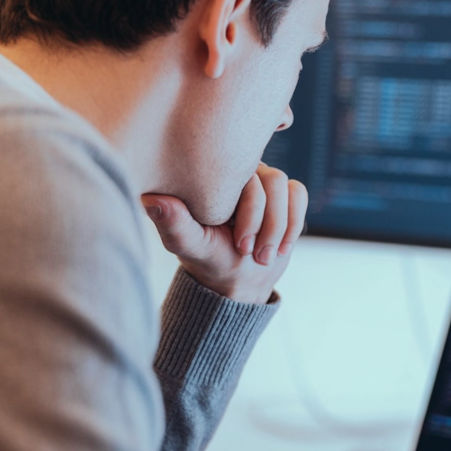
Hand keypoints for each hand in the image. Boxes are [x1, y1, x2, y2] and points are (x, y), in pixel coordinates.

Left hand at [141, 163, 307, 303]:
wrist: (237, 279)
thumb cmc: (208, 259)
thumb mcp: (189, 244)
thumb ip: (175, 222)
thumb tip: (151, 199)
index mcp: (212, 176)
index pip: (245, 176)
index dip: (250, 213)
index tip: (240, 246)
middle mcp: (238, 172)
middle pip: (272, 181)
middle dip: (268, 224)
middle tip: (254, 254)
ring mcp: (262, 181)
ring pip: (288, 189)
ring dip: (281, 227)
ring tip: (265, 254)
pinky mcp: (283, 193)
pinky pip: (299, 194)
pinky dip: (293, 224)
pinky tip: (281, 247)